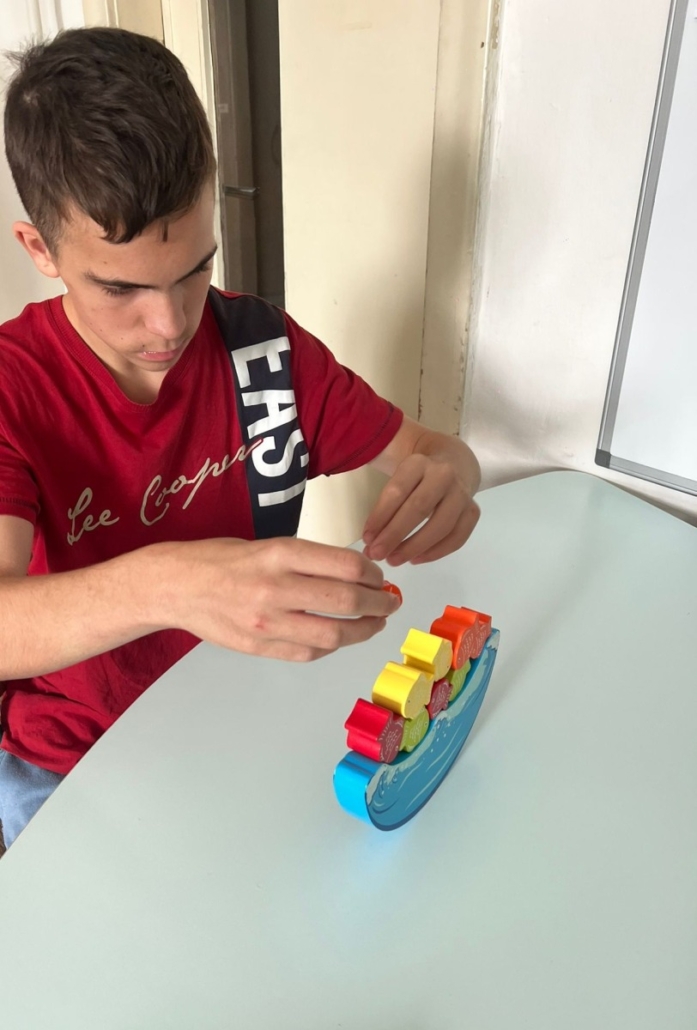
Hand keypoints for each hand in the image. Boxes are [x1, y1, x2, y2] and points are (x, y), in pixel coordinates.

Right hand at [157, 537, 400, 661]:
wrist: (174, 585)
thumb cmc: (221, 560)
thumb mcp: (266, 544)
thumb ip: (306, 559)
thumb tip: (355, 574)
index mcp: (279, 553)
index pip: (345, 565)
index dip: (373, 574)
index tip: (380, 577)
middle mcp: (275, 586)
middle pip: (346, 600)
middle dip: (379, 604)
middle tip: (390, 602)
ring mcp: (266, 621)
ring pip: (333, 634)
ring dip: (363, 630)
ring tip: (373, 624)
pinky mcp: (259, 647)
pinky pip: (308, 653)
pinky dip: (331, 646)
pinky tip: (337, 637)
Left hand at [361, 453, 479, 565]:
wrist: (454, 463)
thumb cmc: (417, 476)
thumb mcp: (399, 477)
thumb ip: (384, 505)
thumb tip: (371, 541)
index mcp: (419, 463)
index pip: (397, 491)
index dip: (380, 516)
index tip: (366, 538)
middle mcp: (444, 475)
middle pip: (419, 508)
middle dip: (395, 535)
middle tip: (376, 554)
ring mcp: (462, 494)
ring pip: (441, 526)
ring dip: (415, 548)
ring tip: (394, 560)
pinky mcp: (473, 511)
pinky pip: (457, 537)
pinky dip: (436, 552)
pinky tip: (416, 559)